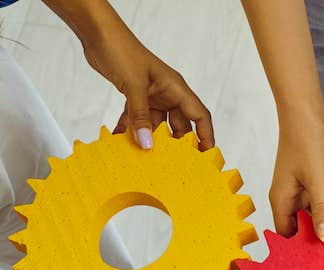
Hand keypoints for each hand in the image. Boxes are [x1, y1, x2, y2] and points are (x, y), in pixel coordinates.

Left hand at [80, 16, 212, 149]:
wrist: (97, 32)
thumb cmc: (121, 49)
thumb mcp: (134, 86)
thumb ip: (140, 117)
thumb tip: (147, 145)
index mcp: (176, 88)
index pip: (200, 116)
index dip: (206, 136)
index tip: (205, 156)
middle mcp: (167, 93)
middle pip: (179, 125)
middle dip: (176, 144)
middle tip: (173, 163)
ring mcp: (152, 95)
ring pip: (156, 124)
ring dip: (149, 137)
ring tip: (145, 155)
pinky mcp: (136, 96)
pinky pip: (138, 118)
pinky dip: (131, 128)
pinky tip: (122, 139)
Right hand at [272, 113, 323, 240]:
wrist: (305, 109)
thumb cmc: (303, 139)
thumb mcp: (317, 178)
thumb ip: (322, 209)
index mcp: (281, 200)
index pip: (287, 235)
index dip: (299, 249)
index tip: (318, 261)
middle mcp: (290, 198)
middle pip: (304, 227)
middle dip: (321, 238)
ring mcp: (302, 189)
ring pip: (319, 214)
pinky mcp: (314, 180)